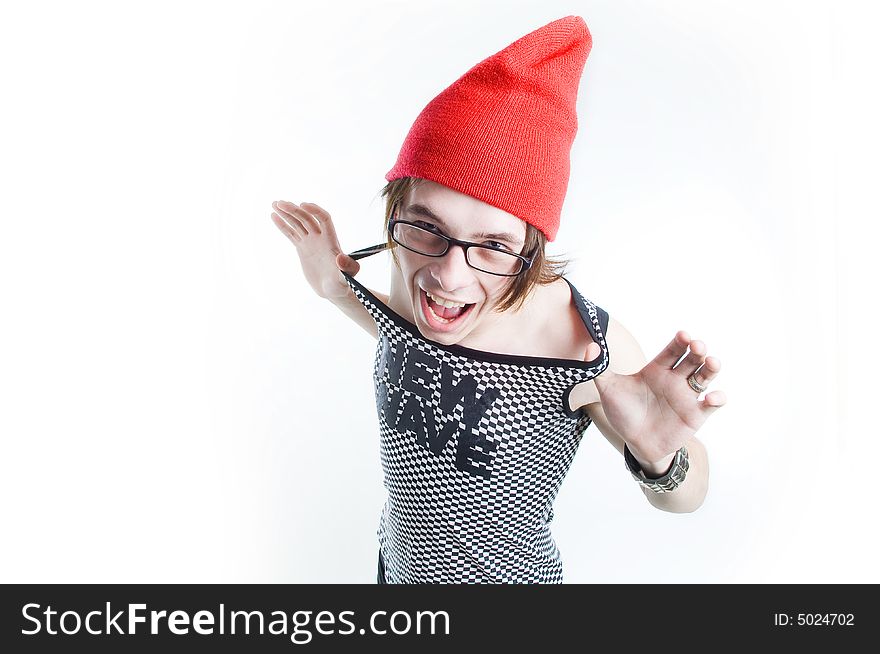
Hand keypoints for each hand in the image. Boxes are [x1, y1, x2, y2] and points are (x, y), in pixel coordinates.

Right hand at [270, 200, 359, 299]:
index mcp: (331, 241)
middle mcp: (320, 238)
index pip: (324, 219)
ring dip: (287, 213)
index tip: (302, 205)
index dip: (314, 210)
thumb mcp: (346, 277)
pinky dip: (283, 225)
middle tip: (280, 203)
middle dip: (294, 210)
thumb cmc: (342, 284)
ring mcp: (310, 242)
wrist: (332, 290)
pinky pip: (291, 233)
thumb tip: (340, 259)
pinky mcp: (302, 248)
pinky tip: (273, 216)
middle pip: (307, 218)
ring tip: (274, 204)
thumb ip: (347, 267)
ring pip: (297, 223)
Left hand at [591, 331, 725, 465]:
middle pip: (692, 359)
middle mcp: (675, 379)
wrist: (635, 442)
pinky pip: (712, 404)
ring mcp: (687, 396)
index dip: (680, 342)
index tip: (683, 335)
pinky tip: (713, 397)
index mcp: (657, 369)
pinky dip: (717, 399)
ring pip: (706, 376)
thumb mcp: (608, 389)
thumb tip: (590, 346)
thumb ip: (599, 368)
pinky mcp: (696, 414)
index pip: (672, 350)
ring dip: (711, 368)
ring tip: (712, 362)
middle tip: (697, 346)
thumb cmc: (623, 412)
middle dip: (697, 350)